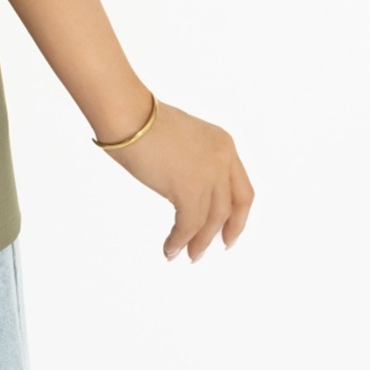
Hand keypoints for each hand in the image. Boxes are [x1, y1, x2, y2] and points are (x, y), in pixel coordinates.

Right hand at [100, 99, 254, 261]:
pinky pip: (188, 225)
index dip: (238, 215)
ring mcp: (208, 175)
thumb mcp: (184, 138)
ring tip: (187, 254)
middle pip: (230, 207)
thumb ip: (194, 160)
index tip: (229, 231)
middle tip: (213, 247)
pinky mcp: (188, 189)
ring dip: (198, 241)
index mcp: (223, 145)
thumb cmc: (142, 121)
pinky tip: (170, 248)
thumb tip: (185, 187)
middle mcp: (222, 160)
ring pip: (210, 220)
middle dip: (223, 231)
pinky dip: (179, 240)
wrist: (128, 115)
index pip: (241, 189)